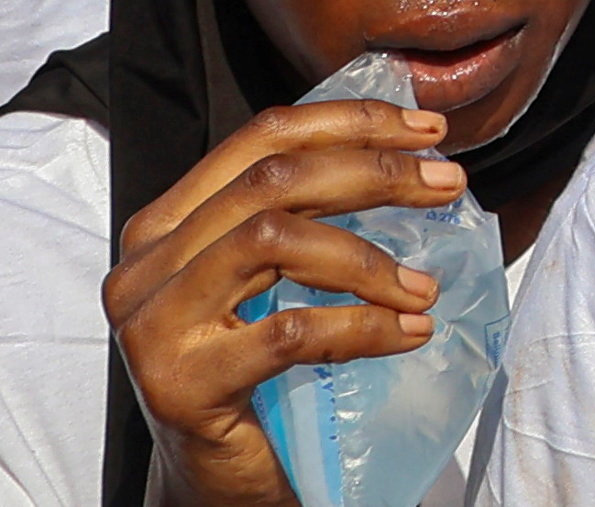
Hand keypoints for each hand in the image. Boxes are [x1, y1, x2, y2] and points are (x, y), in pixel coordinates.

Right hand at [106, 99, 456, 506]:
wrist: (214, 480)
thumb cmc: (251, 370)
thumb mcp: (265, 280)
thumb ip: (302, 215)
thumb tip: (411, 153)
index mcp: (165, 227)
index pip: (260, 139)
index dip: (350, 122)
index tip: (428, 129)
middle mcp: (145, 267)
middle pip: (273, 181)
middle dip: (375, 173)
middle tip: (449, 184)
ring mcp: (154, 326)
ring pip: (274, 240)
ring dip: (369, 257)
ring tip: (425, 285)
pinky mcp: (181, 384)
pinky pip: (289, 330)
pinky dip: (364, 327)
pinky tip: (410, 332)